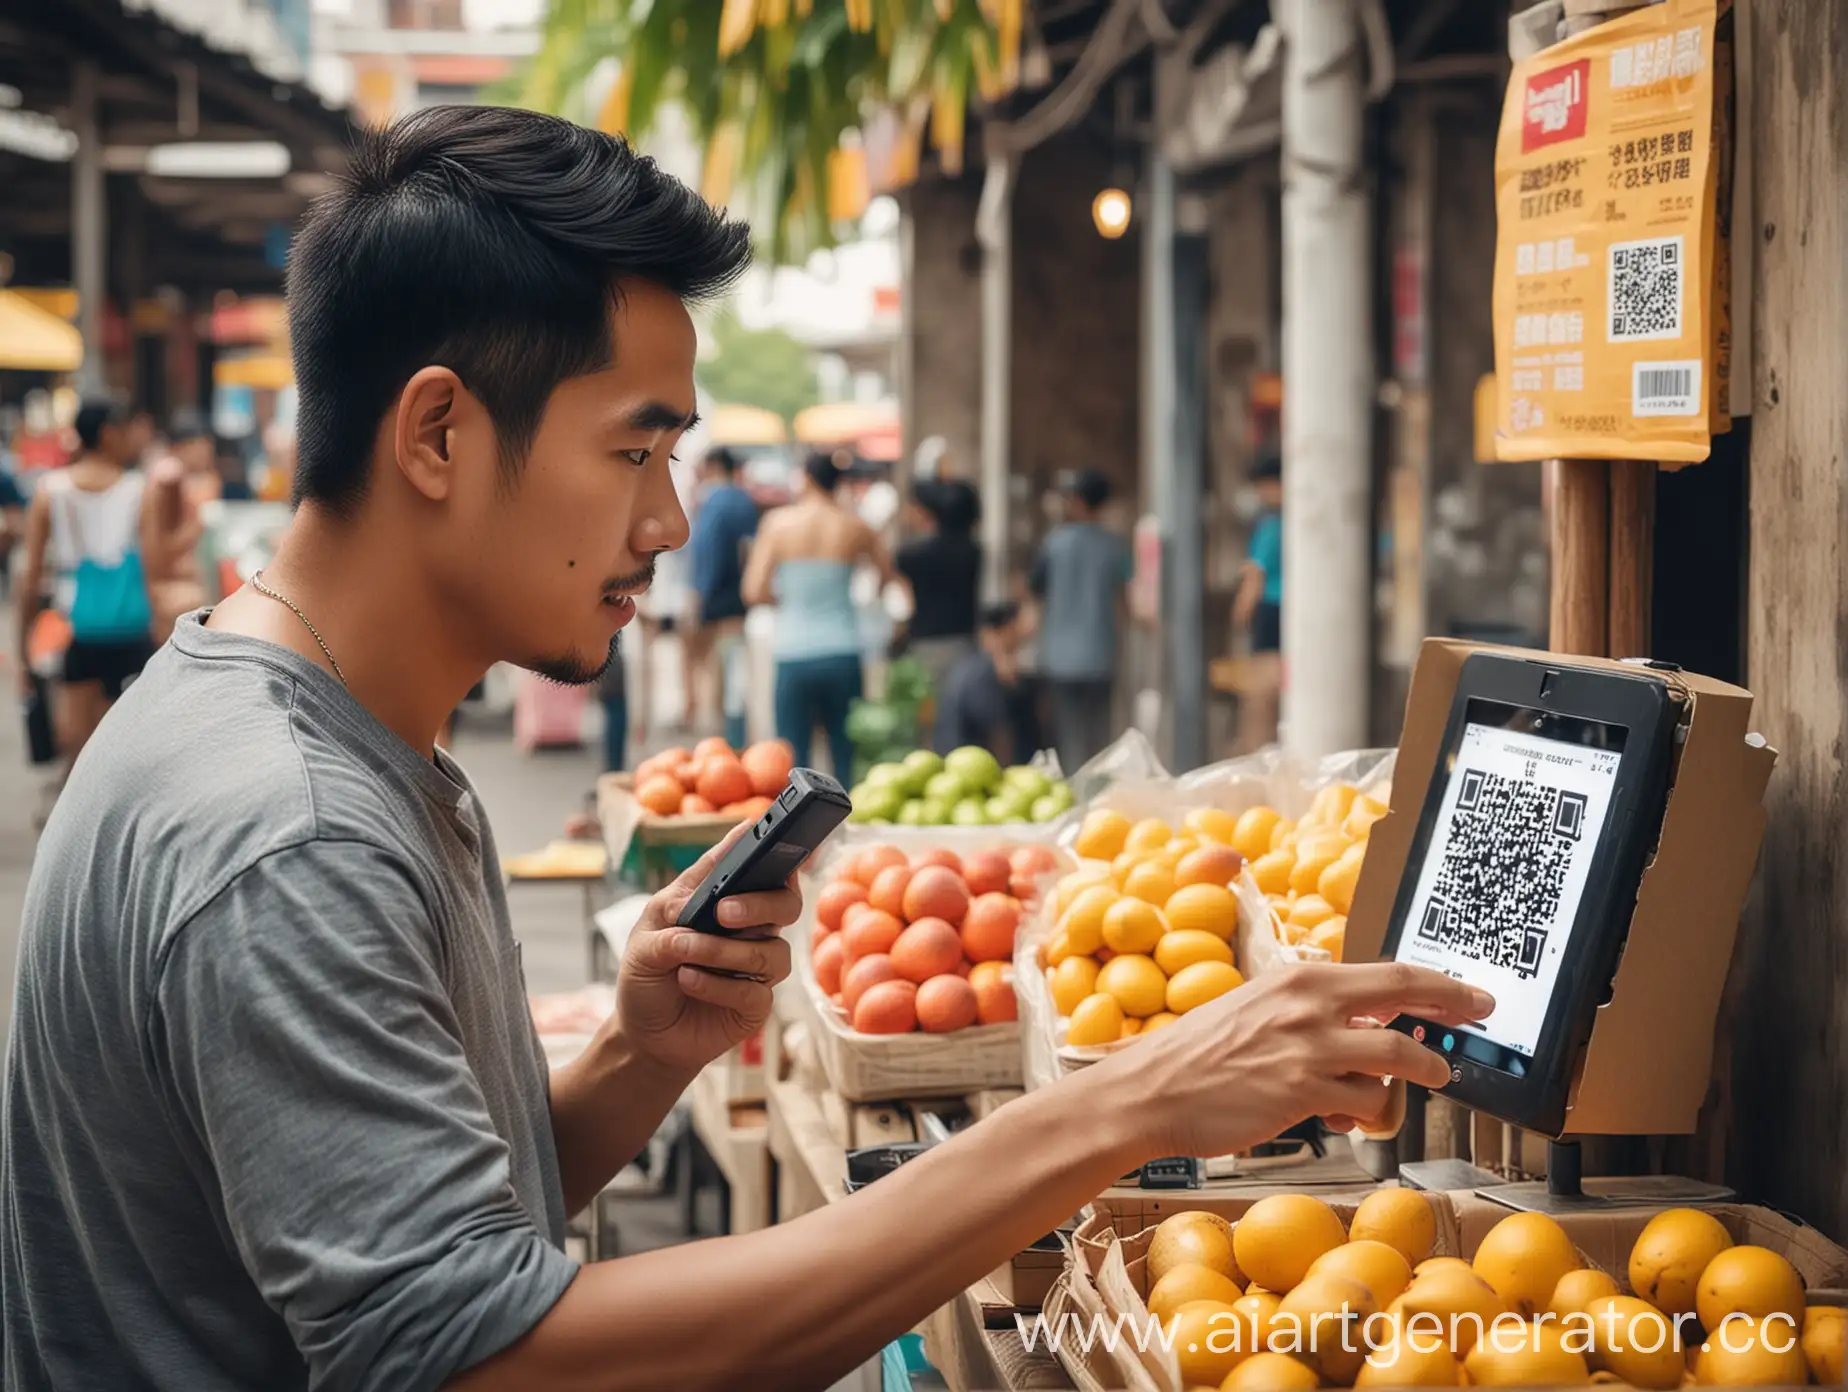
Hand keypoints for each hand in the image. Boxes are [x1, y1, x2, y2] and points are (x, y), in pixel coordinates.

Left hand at [617, 823, 801, 1073]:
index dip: (761, 841)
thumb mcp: (643, 941)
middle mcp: (747, 927)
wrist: (644, 1035)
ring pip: (772, 950)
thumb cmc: (647, 978)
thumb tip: (696, 909)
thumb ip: (671, 918)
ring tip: (686, 959)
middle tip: (725, 912)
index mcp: (720, 899)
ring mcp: (755, 966)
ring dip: (724, 953)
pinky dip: (718, 985)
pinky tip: (689, 982)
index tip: (761, 827)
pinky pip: (755, 990)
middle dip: (761, 903)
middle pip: (785, 902)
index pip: (748, 862)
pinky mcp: (756, 1003)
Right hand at [1089, 962, 1493, 1162]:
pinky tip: (1344, 1118)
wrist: (1150, 1090)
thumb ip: (1310, 1013)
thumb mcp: (1256, 1010)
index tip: (1468, 992)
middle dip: (1454, 1004)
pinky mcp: (1304, 1092)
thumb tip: (1368, 1028)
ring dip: (1422, 1071)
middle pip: (1405, 993)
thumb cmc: (1199, 1055)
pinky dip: (1366, 1114)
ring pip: (1398, 1056)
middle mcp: (1309, 1004)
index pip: (1387, 971)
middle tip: (1480, 1015)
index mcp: (1299, 979)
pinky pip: (1365, 1104)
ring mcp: (1310, 1048)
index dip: (1437, 981)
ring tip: (1429, 1080)